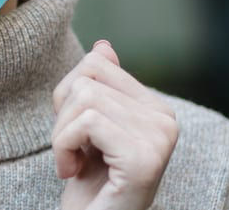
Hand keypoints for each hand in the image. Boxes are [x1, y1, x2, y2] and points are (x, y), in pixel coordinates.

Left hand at [52, 40, 178, 209]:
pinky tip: (71, 172)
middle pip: (87, 77)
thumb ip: (99, 87)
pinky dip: (64, 147)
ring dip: (61, 135)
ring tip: (72, 163)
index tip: (74, 132)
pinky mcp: (144, 156)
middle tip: (70, 152)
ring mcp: (159, 137)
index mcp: (156, 108)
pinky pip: (87, 122)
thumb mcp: (88, 129)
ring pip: (84, 97)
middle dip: (63, 115)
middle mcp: (166, 119)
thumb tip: (103, 45)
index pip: (97, 62)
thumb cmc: (90, 184)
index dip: (69, 94)